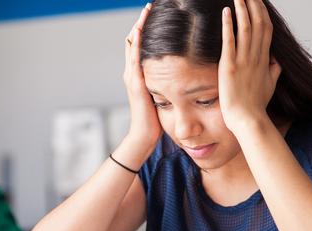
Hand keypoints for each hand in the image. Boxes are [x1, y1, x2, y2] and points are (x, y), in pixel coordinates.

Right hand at [123, 3, 162, 150]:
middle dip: (142, 22)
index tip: (157, 14)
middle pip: (134, 39)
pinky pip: (134, 58)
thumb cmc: (156, 121)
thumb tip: (180, 74)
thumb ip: (167, 83)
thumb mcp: (163, 96)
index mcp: (140, 74)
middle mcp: (133, 72)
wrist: (145, 137)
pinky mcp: (135, 83)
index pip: (142, 45)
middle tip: (150, 5)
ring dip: (139, 26)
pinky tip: (141, 30)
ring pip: (132, 44)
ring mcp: (132, 77)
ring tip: (146, 10)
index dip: (148, 29)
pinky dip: (137, 43)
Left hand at [218, 0, 281, 131]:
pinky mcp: (230, 67)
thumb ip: (274, 71)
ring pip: (245, 28)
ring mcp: (244, 61)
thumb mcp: (269, 86)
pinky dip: (228, 26)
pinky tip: (226, 12)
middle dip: (254, 5)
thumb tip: (277, 62)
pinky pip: (230, 42)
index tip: (258, 1)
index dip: (263, 14)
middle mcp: (256, 57)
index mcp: (265, 60)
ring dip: (242, 10)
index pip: (266, 30)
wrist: (249, 120)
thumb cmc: (256, 105)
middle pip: (258, 24)